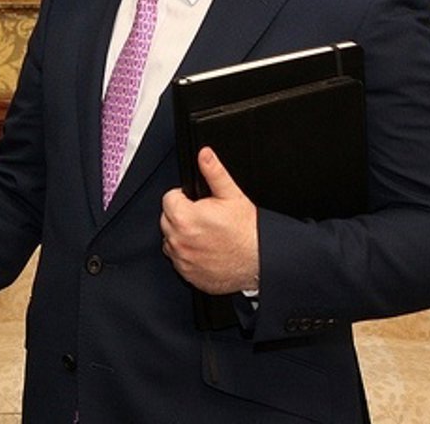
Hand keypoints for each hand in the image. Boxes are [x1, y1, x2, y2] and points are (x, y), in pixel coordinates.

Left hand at [160, 147, 258, 294]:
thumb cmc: (248, 232)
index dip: (184, 197)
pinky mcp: (187, 274)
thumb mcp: (232, 195)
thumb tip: (204, 155)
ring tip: (206, 234)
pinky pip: (179, 260)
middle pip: (168, 219)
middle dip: (182, 216)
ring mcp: (182, 259)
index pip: (169, 198)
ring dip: (182, 235)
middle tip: (205, 218)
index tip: (197, 203)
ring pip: (171, 240)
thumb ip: (214, 172)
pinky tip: (206, 250)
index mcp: (184, 217)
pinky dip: (188, 255)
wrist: (261, 261)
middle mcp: (178, 240)